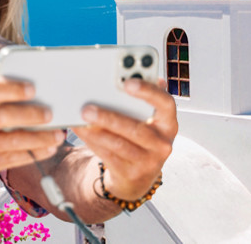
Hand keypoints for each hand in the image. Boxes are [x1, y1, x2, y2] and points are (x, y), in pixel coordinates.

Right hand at [0, 76, 65, 185]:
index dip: (10, 87)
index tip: (32, 87)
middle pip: (1, 117)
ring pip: (10, 142)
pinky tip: (45, 150)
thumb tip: (20, 89)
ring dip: (38, 138)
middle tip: (51, 113)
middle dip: (30, 115)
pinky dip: (31, 155)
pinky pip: (9, 160)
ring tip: (58, 134)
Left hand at [71, 78, 176, 200]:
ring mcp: (149, 161)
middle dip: (110, 117)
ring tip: (81, 117)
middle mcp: (163, 143)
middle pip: (136, 129)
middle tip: (88, 107)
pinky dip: (92, 141)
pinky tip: (81, 130)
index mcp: (168, 123)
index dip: (149, 92)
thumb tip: (126, 75)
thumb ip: (138, 100)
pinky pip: (108, 155)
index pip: (166, 103)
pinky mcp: (131, 173)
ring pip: (120, 144)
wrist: (138, 175)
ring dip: (97, 130)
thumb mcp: (145, 119)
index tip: (127, 82)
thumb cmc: (140, 137)